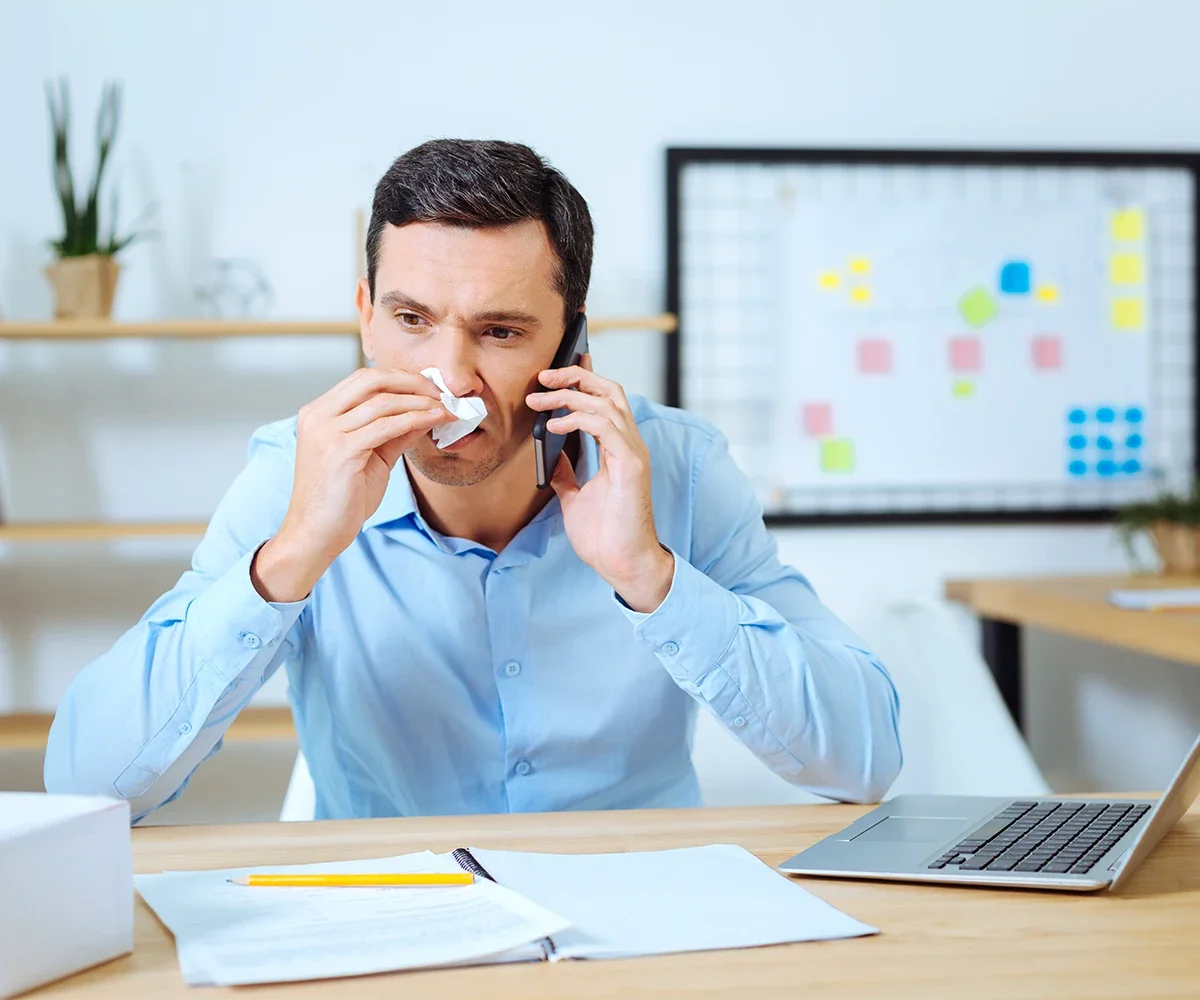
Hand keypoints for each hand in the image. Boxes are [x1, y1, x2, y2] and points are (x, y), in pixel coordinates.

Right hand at [252, 368, 447, 601]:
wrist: (316, 533)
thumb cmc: (340, 499)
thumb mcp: (372, 457)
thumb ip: (395, 433)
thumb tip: (426, 412)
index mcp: (319, 413)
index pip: (363, 379)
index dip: (400, 378)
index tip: (429, 387)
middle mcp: (318, 416)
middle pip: (370, 379)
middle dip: (411, 381)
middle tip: (441, 392)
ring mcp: (327, 432)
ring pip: (382, 401)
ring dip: (420, 401)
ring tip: (445, 408)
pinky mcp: (340, 451)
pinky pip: (386, 426)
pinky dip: (416, 419)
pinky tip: (434, 420)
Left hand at [526, 358, 673, 612]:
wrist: (622, 564)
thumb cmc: (605, 535)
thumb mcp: (575, 497)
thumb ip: (568, 472)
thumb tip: (552, 454)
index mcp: (619, 449)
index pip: (605, 400)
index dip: (583, 380)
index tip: (552, 374)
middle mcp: (630, 445)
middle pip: (609, 391)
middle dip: (574, 377)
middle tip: (542, 377)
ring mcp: (633, 453)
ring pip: (606, 402)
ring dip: (569, 395)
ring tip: (539, 399)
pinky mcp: (632, 465)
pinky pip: (605, 426)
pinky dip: (578, 418)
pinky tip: (554, 424)